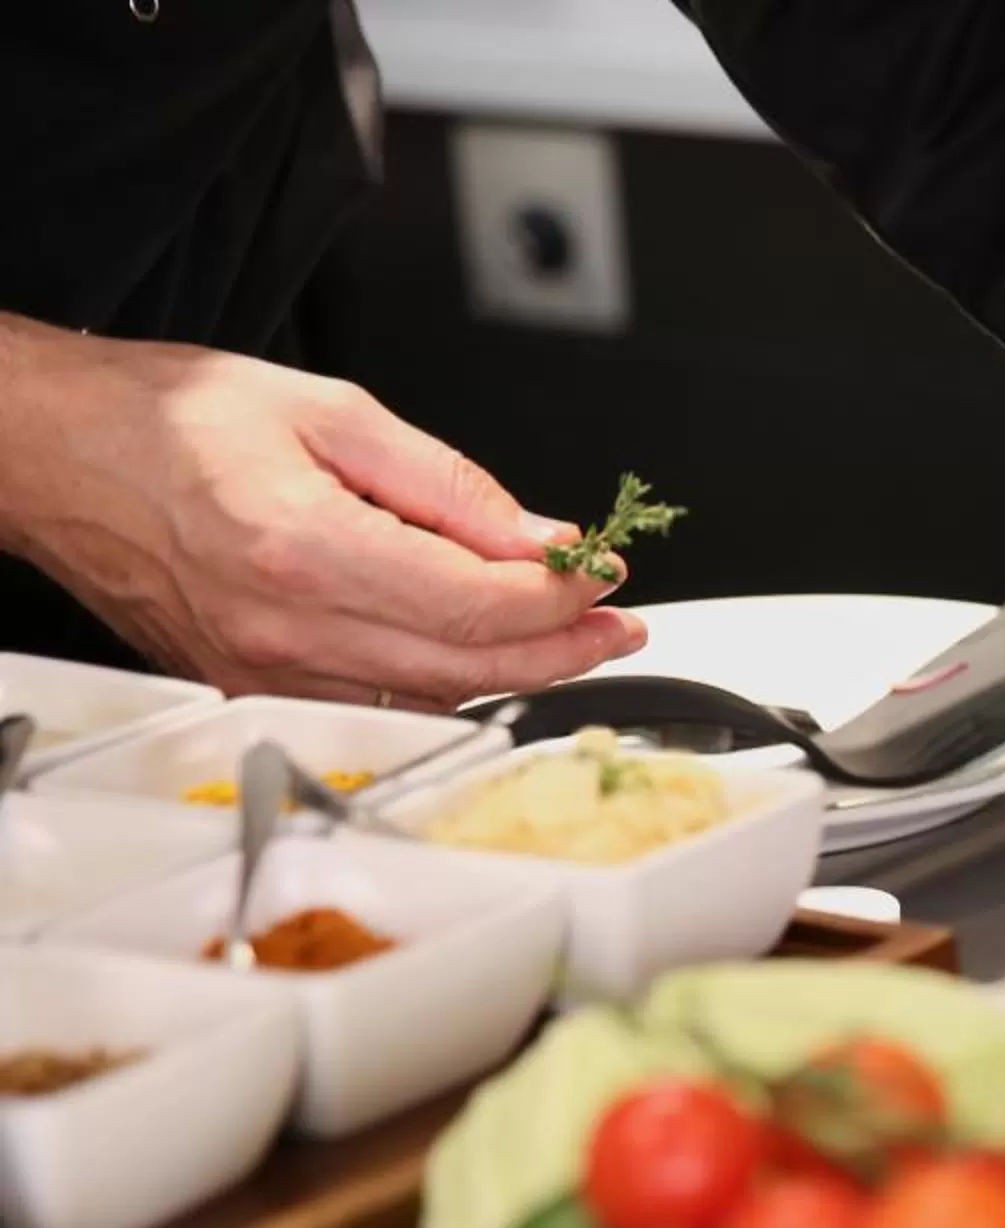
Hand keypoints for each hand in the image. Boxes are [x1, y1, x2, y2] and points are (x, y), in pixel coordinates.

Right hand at [0, 318, 645, 706]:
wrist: (53, 451)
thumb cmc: (165, 418)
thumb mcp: (329, 414)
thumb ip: (449, 486)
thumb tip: (539, 539)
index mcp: (308, 549)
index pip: (478, 604)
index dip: (560, 597)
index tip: (604, 574)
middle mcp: (288, 627)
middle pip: (469, 667)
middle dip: (562, 648)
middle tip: (617, 624)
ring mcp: (267, 670)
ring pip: (431, 699)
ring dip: (515, 674)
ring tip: (570, 637)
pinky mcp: (252, 686)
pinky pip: (377, 706)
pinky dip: (444, 685)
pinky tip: (482, 657)